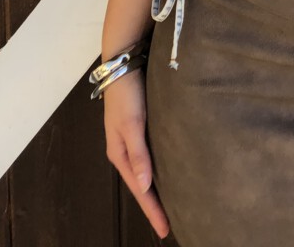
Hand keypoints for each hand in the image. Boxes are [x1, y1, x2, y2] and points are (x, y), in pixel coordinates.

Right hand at [102, 68, 170, 239]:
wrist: (123, 62)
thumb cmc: (127, 94)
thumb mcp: (132, 125)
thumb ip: (138, 154)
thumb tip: (144, 186)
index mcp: (120, 154)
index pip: (139, 190)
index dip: (152, 210)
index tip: (166, 231)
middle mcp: (126, 150)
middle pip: (142, 183)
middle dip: (154, 204)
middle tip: (171, 222)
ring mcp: (133, 138)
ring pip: (147, 170)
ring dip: (158, 187)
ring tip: (173, 202)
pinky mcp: (142, 126)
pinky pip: (152, 155)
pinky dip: (160, 167)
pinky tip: (170, 170)